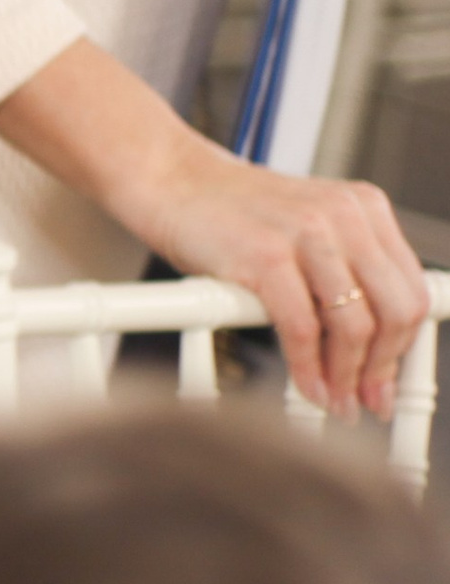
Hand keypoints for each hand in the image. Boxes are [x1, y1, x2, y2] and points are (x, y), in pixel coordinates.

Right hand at [126, 134, 429, 420]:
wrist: (170, 181)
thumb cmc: (228, 214)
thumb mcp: (304, 230)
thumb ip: (340, 272)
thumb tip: (366, 345)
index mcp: (364, 208)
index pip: (413, 290)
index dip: (406, 345)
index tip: (390, 379)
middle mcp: (344, 215)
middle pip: (395, 311)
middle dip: (383, 368)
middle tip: (367, 400)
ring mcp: (306, 233)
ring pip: (354, 325)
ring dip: (347, 377)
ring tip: (335, 401)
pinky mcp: (265, 256)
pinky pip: (301, 329)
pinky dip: (307, 369)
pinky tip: (305, 386)